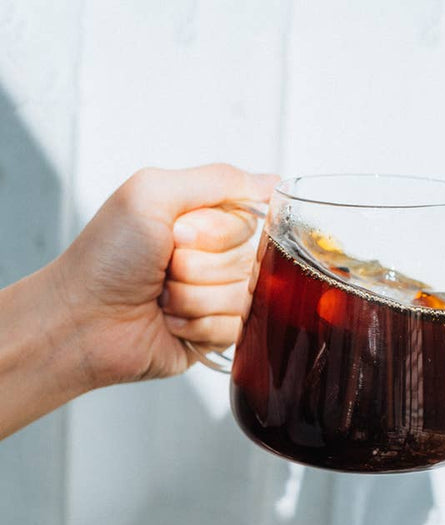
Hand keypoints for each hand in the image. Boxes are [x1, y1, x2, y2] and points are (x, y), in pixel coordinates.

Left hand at [53, 164, 277, 387]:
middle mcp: (215, 257)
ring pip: (243, 296)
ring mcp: (218, 296)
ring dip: (194, 297)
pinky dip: (196, 325)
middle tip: (163, 267)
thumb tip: (272, 182)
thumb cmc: (107, 257)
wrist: (81, 321)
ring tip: (161, 297)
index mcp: (205, 221)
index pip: (251, 221)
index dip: (217, 232)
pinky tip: (169, 322)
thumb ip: (218, 180)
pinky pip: (234, 328)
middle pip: (248, 260)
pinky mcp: (216, 333)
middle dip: (199, 266)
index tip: (178, 235)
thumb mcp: (153, 194)